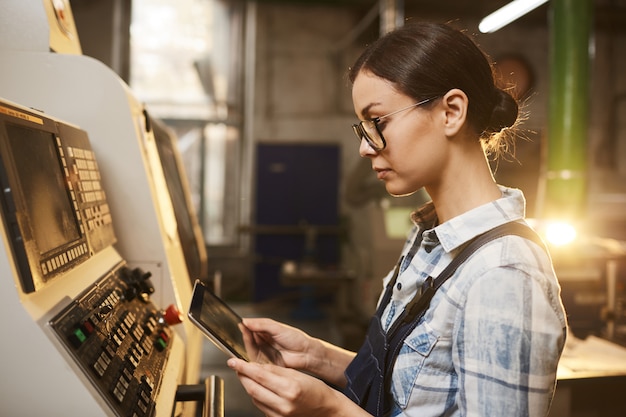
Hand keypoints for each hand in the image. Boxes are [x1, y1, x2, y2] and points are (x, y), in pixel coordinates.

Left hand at [227, 358, 367, 416]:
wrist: (326, 409)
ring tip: (246, 374)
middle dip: (242, 376)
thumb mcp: (297, 375)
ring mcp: (280, 415)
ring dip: (248, 385)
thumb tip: (257, 366)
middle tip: (236, 365)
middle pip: (253, 388)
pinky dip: (255, 396)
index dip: (244, 367)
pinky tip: (256, 388)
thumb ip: (276, 371)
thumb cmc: (316, 391)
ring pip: (254, 398)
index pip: (260, 375)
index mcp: (290, 388)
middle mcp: (284, 404)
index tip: (234, 361)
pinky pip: (260, 406)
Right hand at [241, 318, 313, 369]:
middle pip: (248, 339)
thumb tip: (246, 321)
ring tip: (244, 340)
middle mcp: (262, 341)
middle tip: (242, 332)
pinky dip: (249, 358)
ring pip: (249, 349)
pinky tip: (246, 354)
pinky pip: (254, 361)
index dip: (244, 327)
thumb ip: (261, 324)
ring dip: (246, 346)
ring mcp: (263, 352)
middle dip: (244, 336)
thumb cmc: (295, 339)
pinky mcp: (264, 363)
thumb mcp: (277, 328)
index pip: (250, 327)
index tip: (238, 325)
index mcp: (265, 330)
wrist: (305, 354)